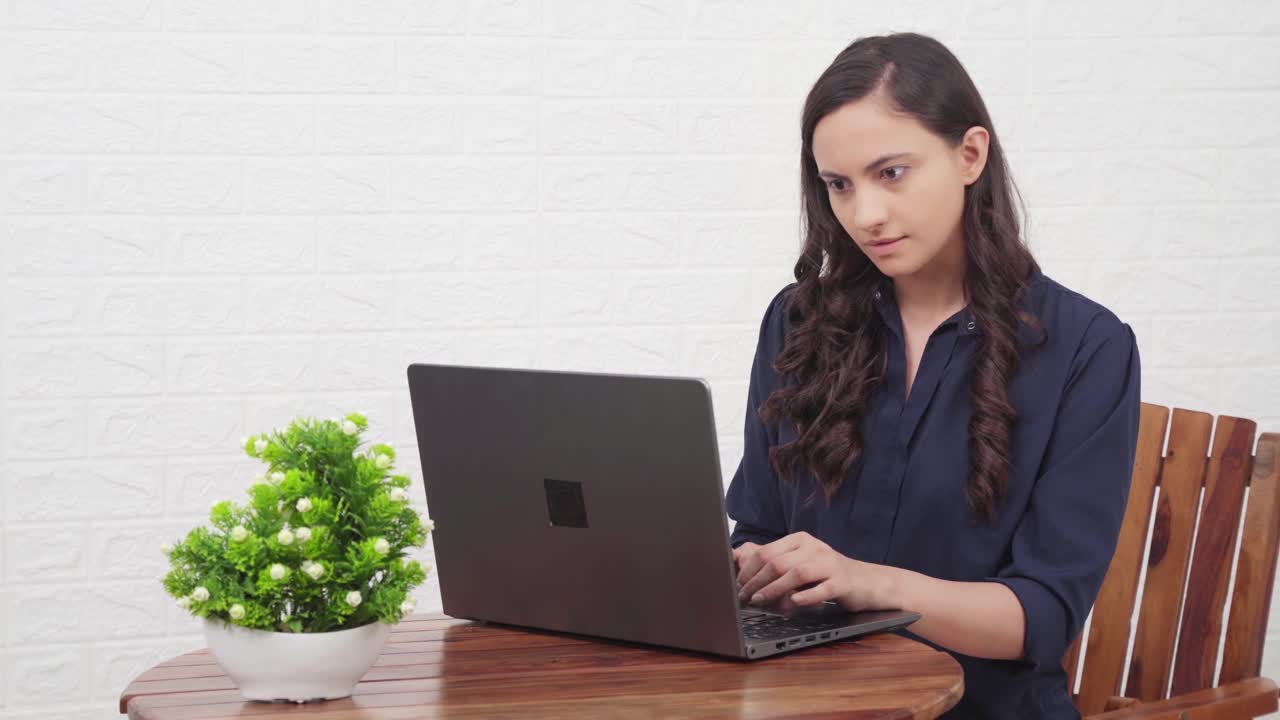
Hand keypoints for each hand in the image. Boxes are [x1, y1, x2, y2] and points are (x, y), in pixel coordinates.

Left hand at [733, 532, 893, 612]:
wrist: (868, 582)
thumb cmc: (828, 575)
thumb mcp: (802, 564)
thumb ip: (778, 564)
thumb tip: (742, 566)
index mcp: (801, 540)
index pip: (767, 551)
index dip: (749, 569)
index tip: (737, 585)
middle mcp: (814, 548)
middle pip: (778, 562)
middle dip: (756, 581)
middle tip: (744, 597)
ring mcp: (830, 564)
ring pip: (796, 574)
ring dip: (774, 589)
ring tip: (759, 600)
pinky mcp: (842, 582)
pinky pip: (821, 589)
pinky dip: (805, 596)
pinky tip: (793, 603)